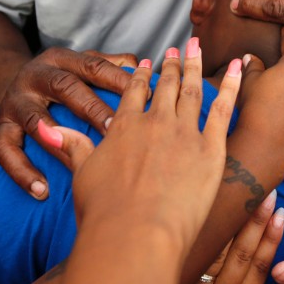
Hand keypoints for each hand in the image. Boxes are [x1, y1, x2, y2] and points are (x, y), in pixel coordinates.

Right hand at [0, 47, 133, 199]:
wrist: (10, 79)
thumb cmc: (61, 78)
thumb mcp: (81, 65)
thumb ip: (109, 66)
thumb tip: (142, 67)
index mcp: (61, 60)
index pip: (93, 67)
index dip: (118, 81)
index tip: (145, 98)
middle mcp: (36, 76)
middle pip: (65, 87)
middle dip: (92, 109)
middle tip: (115, 131)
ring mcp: (15, 102)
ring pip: (35, 120)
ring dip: (58, 144)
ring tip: (78, 165)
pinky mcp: (0, 126)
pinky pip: (5, 150)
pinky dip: (22, 171)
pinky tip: (42, 190)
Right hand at [34, 38, 240, 244]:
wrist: (135, 234)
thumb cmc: (105, 213)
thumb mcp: (82, 175)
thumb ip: (72, 146)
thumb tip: (47, 130)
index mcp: (124, 127)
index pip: (133, 93)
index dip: (140, 76)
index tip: (145, 64)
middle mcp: (154, 123)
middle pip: (164, 87)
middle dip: (170, 65)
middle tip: (176, 49)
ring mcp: (184, 133)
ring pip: (190, 91)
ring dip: (193, 67)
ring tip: (196, 49)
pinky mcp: (210, 149)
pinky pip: (223, 109)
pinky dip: (230, 85)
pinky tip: (235, 66)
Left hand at [176, 191, 283, 283]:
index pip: (261, 268)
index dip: (272, 240)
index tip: (280, 213)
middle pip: (242, 253)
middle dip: (255, 221)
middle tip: (264, 191)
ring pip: (214, 249)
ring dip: (227, 221)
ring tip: (235, 192)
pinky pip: (187, 255)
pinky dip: (195, 233)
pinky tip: (199, 210)